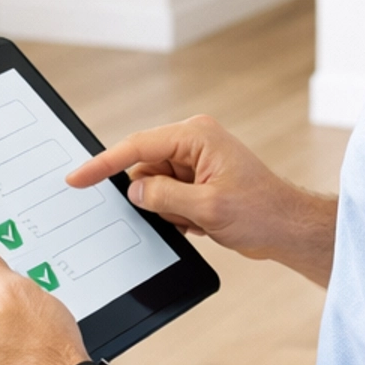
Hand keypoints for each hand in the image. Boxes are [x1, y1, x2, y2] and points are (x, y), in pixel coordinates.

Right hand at [67, 114, 337, 285]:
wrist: (288, 229)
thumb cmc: (261, 212)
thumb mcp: (207, 209)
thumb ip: (163, 196)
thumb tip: (134, 190)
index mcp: (196, 136)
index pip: (137, 147)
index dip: (103, 164)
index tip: (77, 178)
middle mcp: (194, 142)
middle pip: (144, 168)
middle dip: (153, 198)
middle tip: (181, 216)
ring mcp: (196, 160)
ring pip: (154, 186)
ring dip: (169, 210)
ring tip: (198, 220)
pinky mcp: (198, 179)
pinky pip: (168, 196)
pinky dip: (178, 214)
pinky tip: (202, 222)